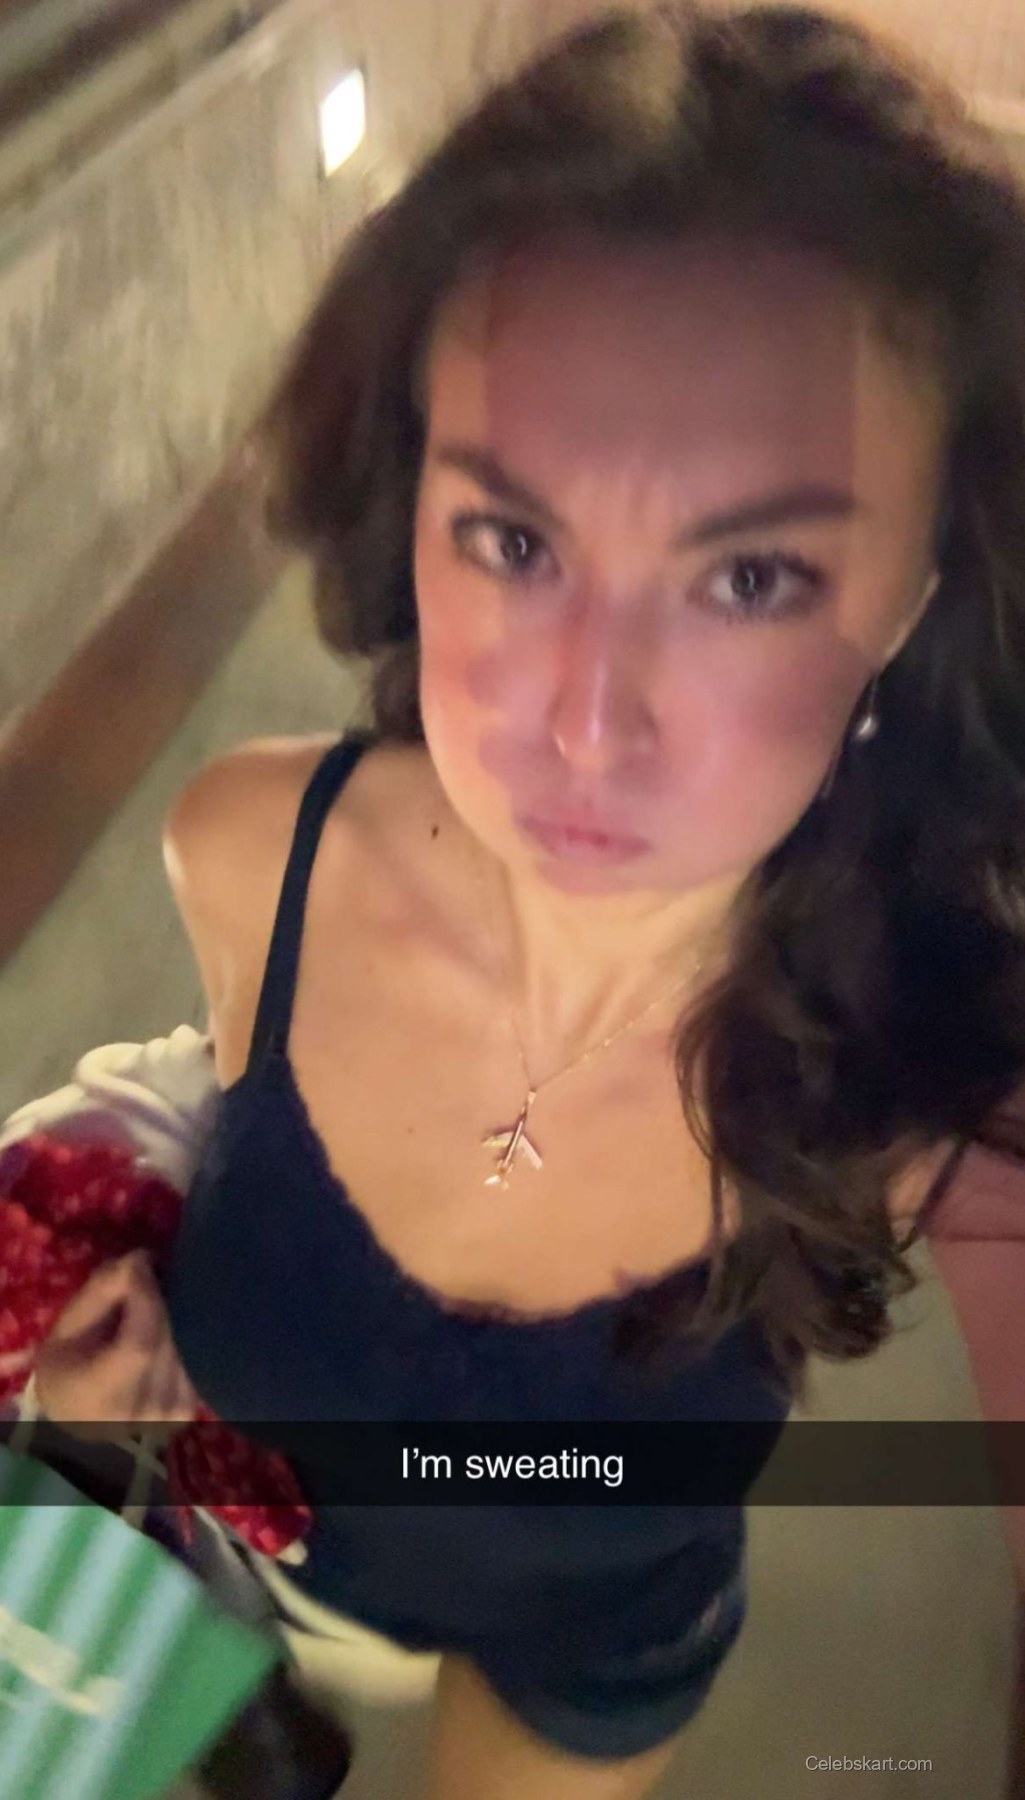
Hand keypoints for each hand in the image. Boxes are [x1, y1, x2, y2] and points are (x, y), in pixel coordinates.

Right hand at [34, 1250, 198, 1425]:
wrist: (81, 1416)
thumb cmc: (66, 1368)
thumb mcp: (67, 1328)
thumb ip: (100, 1294)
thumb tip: (139, 1261)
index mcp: (99, 1397)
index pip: (140, 1345)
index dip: (147, 1297)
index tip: (140, 1263)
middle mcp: (142, 1413)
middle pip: (169, 1340)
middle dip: (161, 1299)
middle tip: (148, 1275)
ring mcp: (171, 1414)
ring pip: (188, 1344)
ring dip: (177, 1314)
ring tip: (157, 1302)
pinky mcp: (191, 1408)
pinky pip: (197, 1356)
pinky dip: (186, 1334)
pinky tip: (170, 1327)